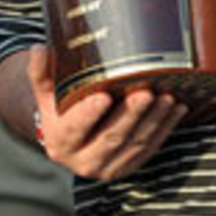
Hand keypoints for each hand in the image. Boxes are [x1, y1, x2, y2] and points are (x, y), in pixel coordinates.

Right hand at [28, 45, 187, 180]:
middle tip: (146, 93)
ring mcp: (110, 168)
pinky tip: (177, 108)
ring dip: (155, 120)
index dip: (88, 114)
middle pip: (112, 137)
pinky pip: (151, 148)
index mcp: (60, 142)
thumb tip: (38, 48)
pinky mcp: (130, 167)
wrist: (73, 141)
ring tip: (167, 97)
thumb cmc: (62, 109)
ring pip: (136, 143)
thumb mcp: (48, 93)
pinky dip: (166, 127)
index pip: (74, 128)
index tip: (103, 96)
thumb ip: (42, 73)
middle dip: (132, 115)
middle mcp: (83, 161)